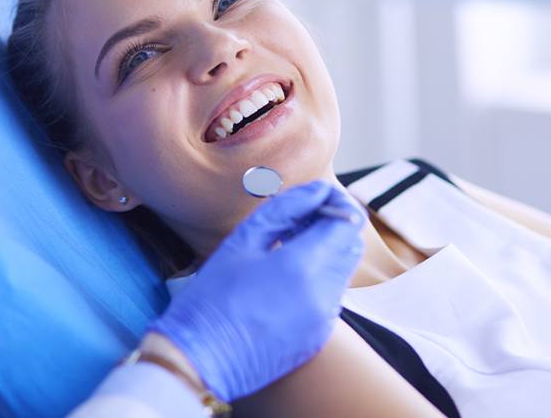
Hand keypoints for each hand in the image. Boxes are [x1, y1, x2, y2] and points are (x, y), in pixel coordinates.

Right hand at [148, 179, 365, 401]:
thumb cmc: (213, 296)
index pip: (348, 221)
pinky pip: (331, 295)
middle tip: (300, 220)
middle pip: (350, 244)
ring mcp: (324, 319)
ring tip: (288, 247)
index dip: (337, 203)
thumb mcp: (243, 241)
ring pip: (342, 269)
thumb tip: (316, 191)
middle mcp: (323, 293)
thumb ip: (286, 209)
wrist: (200, 359)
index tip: (317, 198)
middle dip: (333, 225)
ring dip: (326, 250)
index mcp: (303, 265)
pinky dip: (318, 277)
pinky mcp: (319, 336)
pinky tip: (284, 278)